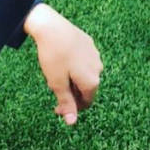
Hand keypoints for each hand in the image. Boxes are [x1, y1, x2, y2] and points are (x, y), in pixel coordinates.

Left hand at [24, 3, 102, 124]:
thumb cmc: (53, 56)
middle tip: (54, 89)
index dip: (71, 108)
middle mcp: (98, 69)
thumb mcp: (57, 83)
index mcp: (92, 81)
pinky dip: (74, 66)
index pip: (86, 103)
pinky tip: (62, 60)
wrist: (51, 27)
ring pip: (85, 74)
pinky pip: (84, 61)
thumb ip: (67, 103)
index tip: (56, 107)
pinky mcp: (89, 44)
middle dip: (71, 93)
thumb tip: (72, 123)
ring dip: (73, 79)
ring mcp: (95, 55)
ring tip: (56, 73)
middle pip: (86, 89)